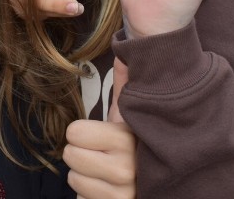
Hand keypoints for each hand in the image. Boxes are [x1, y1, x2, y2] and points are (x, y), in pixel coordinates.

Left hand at [63, 58, 135, 197]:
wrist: (164, 186)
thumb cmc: (141, 147)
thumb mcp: (135, 117)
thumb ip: (127, 86)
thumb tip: (125, 50)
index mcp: (128, 138)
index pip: (74, 133)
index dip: (82, 133)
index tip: (100, 136)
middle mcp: (127, 168)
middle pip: (69, 155)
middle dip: (81, 154)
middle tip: (101, 155)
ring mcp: (122, 194)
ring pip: (73, 179)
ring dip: (85, 177)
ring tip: (106, 173)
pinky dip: (89, 196)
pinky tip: (107, 190)